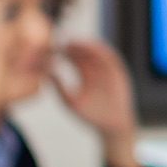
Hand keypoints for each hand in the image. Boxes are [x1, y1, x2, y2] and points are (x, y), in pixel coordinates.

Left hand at [51, 39, 141, 166]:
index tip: (53, 48)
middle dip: (73, 45)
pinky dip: (103, 51)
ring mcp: (108, 69)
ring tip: (74, 43)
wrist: (112, 125)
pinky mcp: (118, 72)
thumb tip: (47, 74)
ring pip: (97, 51)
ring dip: (87, 45)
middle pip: (83, 51)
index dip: (63, 52)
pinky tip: (93, 48)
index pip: (72, 58)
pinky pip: (111, 58)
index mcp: (84, 74)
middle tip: (61, 41)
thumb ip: (59, 88)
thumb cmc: (91, 116)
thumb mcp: (70, 102)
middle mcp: (96, 69)